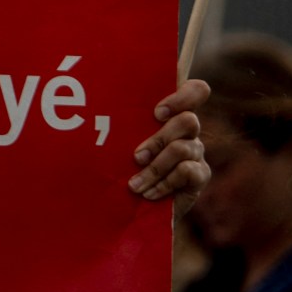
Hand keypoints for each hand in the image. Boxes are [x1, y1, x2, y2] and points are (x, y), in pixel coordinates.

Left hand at [131, 79, 209, 217]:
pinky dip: (164, 184)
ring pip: (182, 149)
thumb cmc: (121, 159)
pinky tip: (148, 193)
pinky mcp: (200, 175)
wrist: (132, 200)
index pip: (195, 90)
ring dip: (155, 168)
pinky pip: (186, 172)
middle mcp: (188, 129)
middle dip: (159, 139)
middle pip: (188, 121)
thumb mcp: (118, 137)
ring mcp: (196, 151)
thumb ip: (119, 120)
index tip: (156, 113)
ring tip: (134, 184)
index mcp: (171, 111)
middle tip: (136, 156)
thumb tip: (90, 101)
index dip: (183, 97)